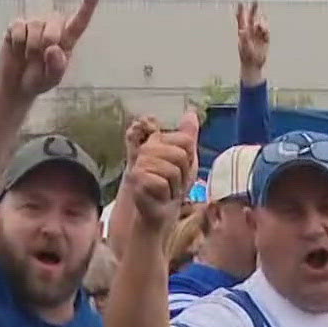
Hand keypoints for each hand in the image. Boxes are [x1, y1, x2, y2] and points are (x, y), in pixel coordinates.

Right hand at [0, 0, 99, 101]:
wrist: (16, 85)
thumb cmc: (39, 80)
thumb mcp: (52, 80)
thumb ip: (56, 67)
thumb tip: (53, 47)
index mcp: (67, 40)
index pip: (79, 21)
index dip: (88, 5)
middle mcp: (52, 28)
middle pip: (54, 24)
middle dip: (47, 42)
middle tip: (40, 57)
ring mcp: (34, 25)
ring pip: (35, 26)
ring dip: (30, 48)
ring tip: (28, 56)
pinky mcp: (16, 26)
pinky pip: (18, 28)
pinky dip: (17, 43)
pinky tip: (18, 50)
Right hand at [126, 108, 200, 226]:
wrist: (156, 214)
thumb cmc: (170, 189)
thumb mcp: (185, 161)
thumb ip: (187, 136)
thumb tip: (191, 112)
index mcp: (158, 141)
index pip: (186, 141)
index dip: (189, 160)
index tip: (181, 171)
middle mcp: (147, 149)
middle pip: (181, 155)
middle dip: (183, 175)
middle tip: (173, 184)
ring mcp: (140, 163)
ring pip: (173, 170)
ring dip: (174, 187)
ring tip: (166, 191)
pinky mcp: (136, 179)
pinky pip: (162, 183)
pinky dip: (165, 194)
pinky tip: (158, 197)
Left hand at [235, 0, 269, 80]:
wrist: (254, 64)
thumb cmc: (246, 56)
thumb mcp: (244, 48)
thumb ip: (243, 38)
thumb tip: (242, 30)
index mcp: (243, 31)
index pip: (241, 19)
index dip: (241, 11)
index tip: (240, 2)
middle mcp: (250, 30)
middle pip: (252, 17)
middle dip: (254, 8)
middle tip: (256, 0)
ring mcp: (257, 33)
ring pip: (261, 23)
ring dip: (262, 24)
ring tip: (262, 30)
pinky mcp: (265, 37)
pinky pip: (266, 30)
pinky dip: (266, 30)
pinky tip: (265, 35)